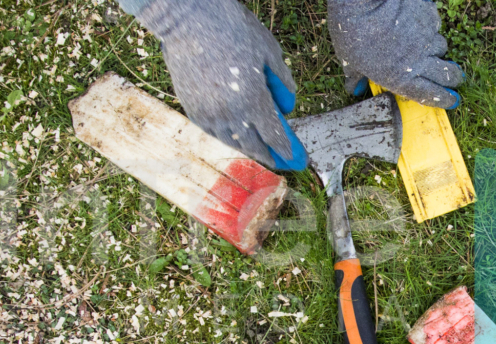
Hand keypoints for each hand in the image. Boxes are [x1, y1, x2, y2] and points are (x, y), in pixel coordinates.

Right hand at [120, 0, 306, 169]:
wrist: (188, 18)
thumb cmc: (233, 29)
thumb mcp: (268, 52)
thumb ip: (282, 82)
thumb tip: (288, 107)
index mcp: (253, 100)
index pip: (274, 136)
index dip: (288, 151)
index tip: (298, 160)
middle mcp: (230, 113)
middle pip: (254, 146)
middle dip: (270, 156)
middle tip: (283, 162)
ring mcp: (208, 113)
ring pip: (232, 142)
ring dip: (249, 149)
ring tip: (261, 151)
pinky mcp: (192, 108)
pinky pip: (213, 132)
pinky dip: (228, 137)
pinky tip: (237, 137)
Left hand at [328, 0, 463, 107]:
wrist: (363, 2)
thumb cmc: (352, 34)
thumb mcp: (350, 62)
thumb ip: (356, 78)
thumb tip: (355, 89)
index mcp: (400, 79)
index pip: (430, 95)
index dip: (444, 99)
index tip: (453, 100)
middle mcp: (418, 62)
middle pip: (446, 75)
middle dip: (453, 78)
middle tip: (456, 79)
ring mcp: (426, 39)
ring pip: (441, 47)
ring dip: (437, 49)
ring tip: (426, 47)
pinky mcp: (429, 17)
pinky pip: (434, 25)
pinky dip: (428, 26)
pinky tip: (416, 23)